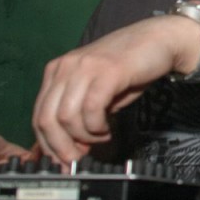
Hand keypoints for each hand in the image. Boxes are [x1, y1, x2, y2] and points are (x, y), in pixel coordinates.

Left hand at [31, 14, 199, 164]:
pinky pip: (91, 109)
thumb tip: (73, 145)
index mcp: (58, 70)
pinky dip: (97, 127)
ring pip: (66, 117)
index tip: (61, 160)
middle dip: (60, 147)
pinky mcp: (107, 71)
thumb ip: (82, 112)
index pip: (38, 114)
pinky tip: (107, 129)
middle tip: (77, 158)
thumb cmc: (131, 66)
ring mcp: (85, 67)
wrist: (160, 39)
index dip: (48, 143)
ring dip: (83, 137)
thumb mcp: (98, 89)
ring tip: (101, 137)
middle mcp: (66, 67)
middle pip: (46, 118)